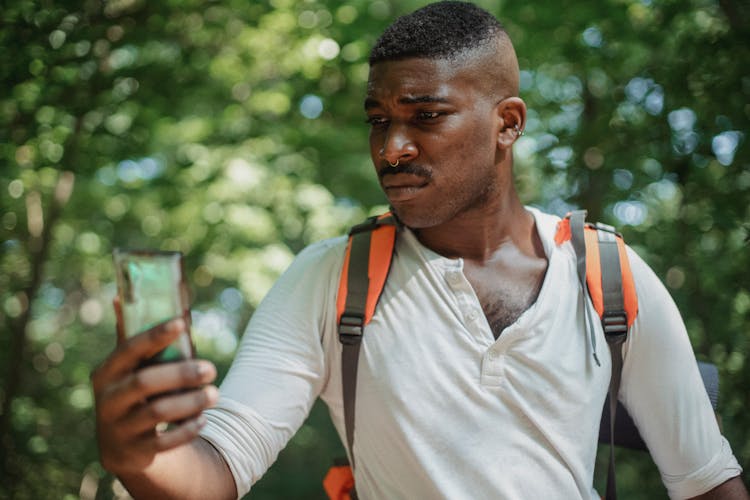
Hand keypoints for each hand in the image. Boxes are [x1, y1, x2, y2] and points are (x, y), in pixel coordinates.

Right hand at [91, 301, 218, 475]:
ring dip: (190, 402)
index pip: (129, 349)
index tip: (183, 323)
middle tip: (211, 369)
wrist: (121, 445)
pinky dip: (186, 429)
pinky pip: (163, 442)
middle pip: (145, 382)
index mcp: (107, 372)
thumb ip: (131, 338)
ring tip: (215, 394)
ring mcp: (117, 428)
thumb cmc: (133, 393)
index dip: (156, 335)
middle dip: (182, 374)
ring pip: (157, 412)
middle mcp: (107, 400)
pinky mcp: (132, 452)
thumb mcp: (128, 369)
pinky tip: (202, 420)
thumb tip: (120, 295)